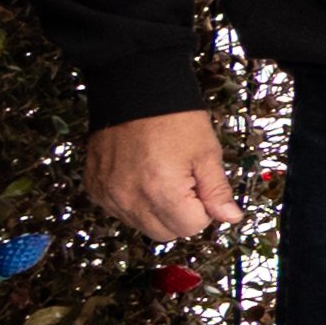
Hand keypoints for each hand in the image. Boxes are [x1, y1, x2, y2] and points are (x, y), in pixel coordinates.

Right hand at [85, 111, 239, 242]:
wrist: (133, 91)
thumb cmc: (173, 118)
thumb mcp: (206, 152)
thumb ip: (217, 191)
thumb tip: (231, 218)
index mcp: (162, 191)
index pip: (191, 228)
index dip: (202, 210)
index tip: (200, 187)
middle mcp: (130, 198)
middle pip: (165, 233)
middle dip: (180, 214)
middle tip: (183, 182)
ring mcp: (108, 195)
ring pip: (141, 225)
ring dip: (155, 210)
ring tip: (161, 175)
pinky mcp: (95, 188)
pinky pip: (118, 210)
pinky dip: (132, 201)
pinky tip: (141, 176)